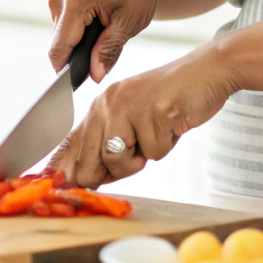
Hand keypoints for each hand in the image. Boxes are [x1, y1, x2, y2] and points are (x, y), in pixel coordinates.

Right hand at [47, 0, 175, 82]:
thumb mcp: (129, 22)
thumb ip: (109, 50)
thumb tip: (94, 76)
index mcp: (74, 2)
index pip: (59, 51)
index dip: (67, 74)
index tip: (82, 86)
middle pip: (60, 47)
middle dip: (80, 58)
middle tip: (110, 53)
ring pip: (63, 39)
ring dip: (82, 45)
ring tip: (109, 32)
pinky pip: (66, 28)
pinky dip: (82, 34)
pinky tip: (102, 25)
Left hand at [47, 45, 238, 187]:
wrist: (205, 73)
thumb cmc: (169, 100)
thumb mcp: (133, 119)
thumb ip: (110, 145)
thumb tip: (89, 180)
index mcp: (100, 105)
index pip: (72, 143)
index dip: (62, 169)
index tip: (57, 188)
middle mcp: (109, 103)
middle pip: (92, 161)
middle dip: (112, 173)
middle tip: (135, 159)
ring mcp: (131, 107)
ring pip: (120, 161)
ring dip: (142, 159)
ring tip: (157, 134)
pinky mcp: (156, 112)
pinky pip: (154, 153)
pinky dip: (166, 146)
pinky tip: (172, 125)